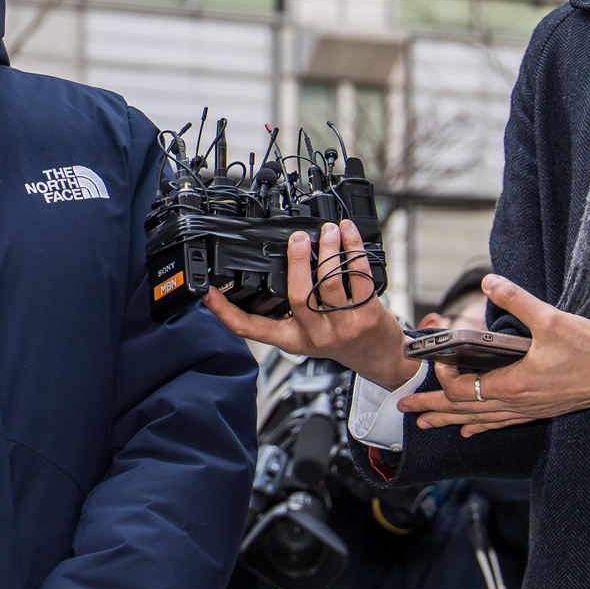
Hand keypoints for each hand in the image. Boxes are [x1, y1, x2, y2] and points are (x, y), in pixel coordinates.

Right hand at [202, 220, 416, 388]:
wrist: (379, 358)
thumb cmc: (342, 341)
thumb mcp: (305, 335)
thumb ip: (285, 313)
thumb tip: (265, 278)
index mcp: (291, 339)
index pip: (251, 329)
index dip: (226, 312)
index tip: (210, 293)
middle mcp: (314, 334)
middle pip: (297, 295)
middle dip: (295, 261)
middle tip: (295, 238)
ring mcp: (342, 325)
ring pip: (329, 282)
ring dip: (328, 250)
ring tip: (326, 231)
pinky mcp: (366, 313)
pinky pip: (358, 276)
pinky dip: (353, 250)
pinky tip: (347, 235)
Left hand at [399, 274, 589, 435]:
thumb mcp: (552, 319)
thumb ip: (517, 300)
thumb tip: (490, 282)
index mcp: (515, 385)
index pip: (463, 389)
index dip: (443, 377)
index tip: (437, 359)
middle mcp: (517, 403)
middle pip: (463, 410)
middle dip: (431, 409)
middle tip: (405, 408)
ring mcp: (528, 410)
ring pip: (480, 420)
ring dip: (450, 421)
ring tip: (426, 424)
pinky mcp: (540, 410)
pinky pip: (501, 423)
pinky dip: (481, 425)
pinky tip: (471, 430)